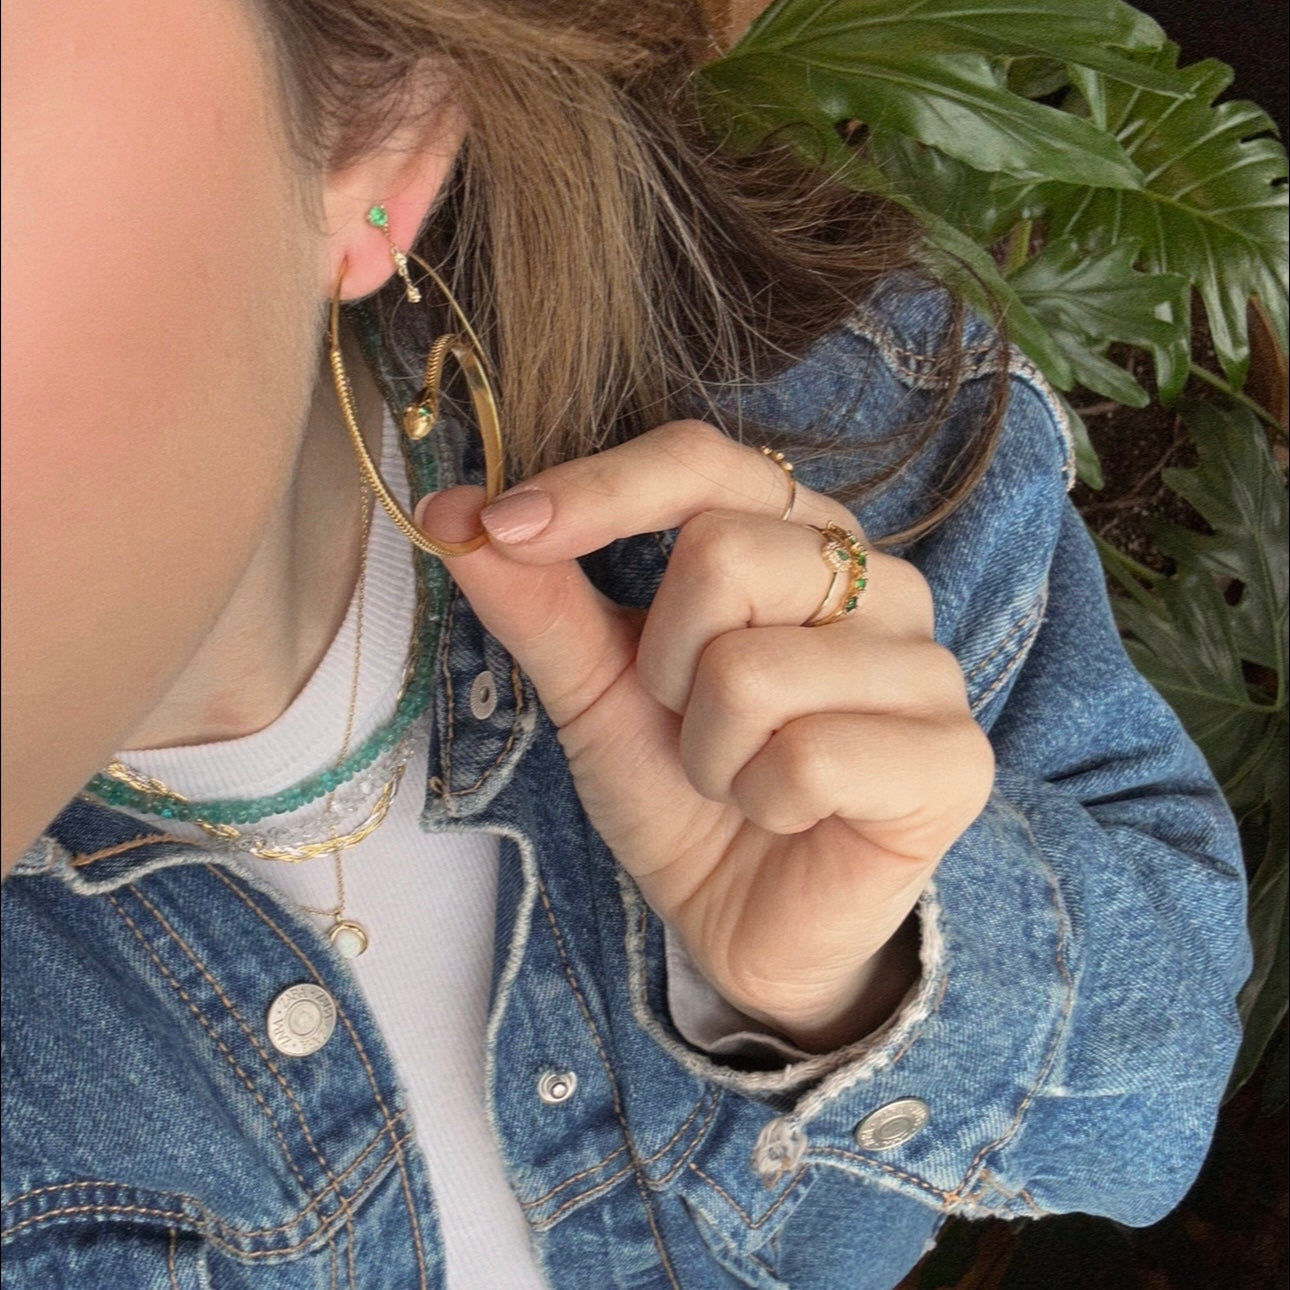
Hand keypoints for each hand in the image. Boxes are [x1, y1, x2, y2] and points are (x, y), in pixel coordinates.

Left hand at [418, 421, 993, 1050]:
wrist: (745, 922)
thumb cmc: (683, 792)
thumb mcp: (596, 690)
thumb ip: (539, 598)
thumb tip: (448, 508)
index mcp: (798, 538)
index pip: (703, 461)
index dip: (600, 489)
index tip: (504, 527)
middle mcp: (878, 581)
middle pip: (724, 555)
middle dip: (663, 667)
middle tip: (688, 724)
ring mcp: (928, 666)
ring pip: (754, 669)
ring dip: (706, 750)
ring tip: (736, 777)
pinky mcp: (955, 759)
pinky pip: (808, 757)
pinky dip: (760, 801)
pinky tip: (786, 817)